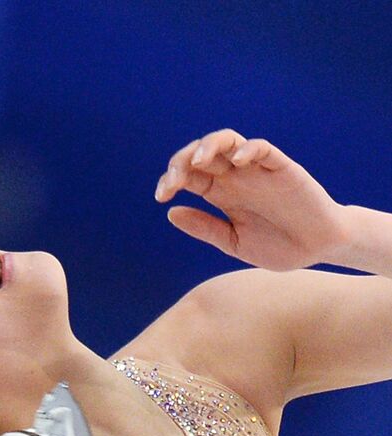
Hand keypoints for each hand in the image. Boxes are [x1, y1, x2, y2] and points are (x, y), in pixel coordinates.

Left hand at [155, 128, 347, 270]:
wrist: (318, 248)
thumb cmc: (278, 245)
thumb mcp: (233, 242)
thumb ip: (205, 228)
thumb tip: (171, 213)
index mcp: (222, 194)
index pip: (189, 176)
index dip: (171, 180)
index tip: (162, 196)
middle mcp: (236, 177)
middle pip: (202, 155)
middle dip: (182, 162)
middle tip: (172, 182)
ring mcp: (258, 170)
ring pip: (228, 141)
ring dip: (209, 145)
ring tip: (198, 162)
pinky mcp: (282, 168)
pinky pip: (263, 149)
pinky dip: (248, 149)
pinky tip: (235, 161)